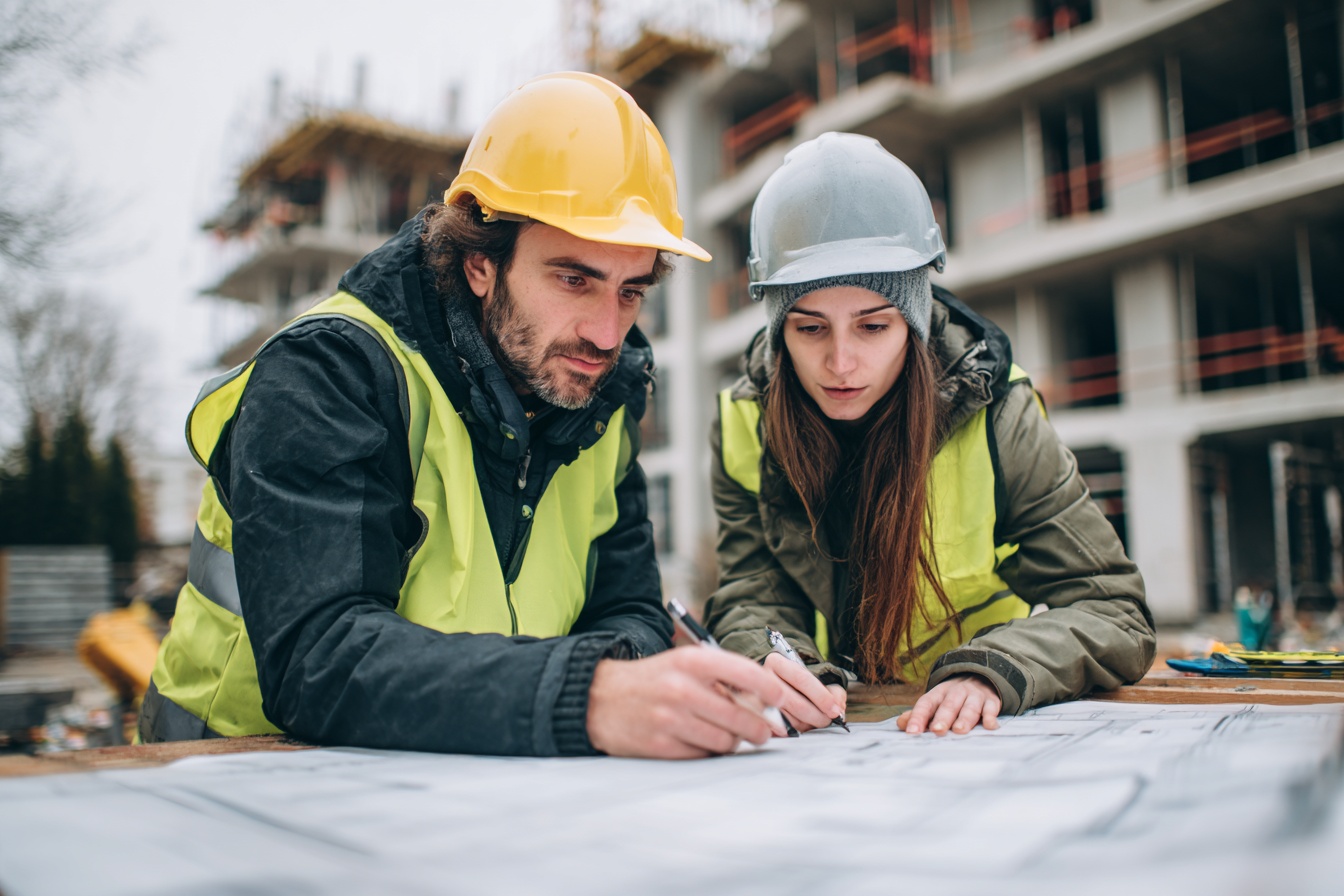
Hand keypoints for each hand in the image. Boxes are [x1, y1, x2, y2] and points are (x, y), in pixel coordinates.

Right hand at [586, 647, 788, 758]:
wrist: (599, 698)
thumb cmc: (652, 680)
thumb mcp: (683, 663)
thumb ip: (720, 676)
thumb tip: (764, 699)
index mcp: (691, 662)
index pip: (745, 673)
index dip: (770, 689)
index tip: (779, 698)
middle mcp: (682, 689)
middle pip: (742, 718)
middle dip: (758, 728)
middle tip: (762, 730)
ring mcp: (671, 720)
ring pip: (726, 741)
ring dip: (733, 741)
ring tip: (726, 734)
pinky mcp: (661, 746)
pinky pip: (704, 755)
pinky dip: (709, 751)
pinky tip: (700, 741)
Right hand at [762, 652, 847, 732]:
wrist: (777, 686)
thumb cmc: (799, 683)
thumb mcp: (818, 679)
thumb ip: (833, 690)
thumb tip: (838, 707)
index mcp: (777, 662)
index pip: (801, 678)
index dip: (821, 696)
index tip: (834, 709)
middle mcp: (763, 679)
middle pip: (795, 702)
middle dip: (817, 715)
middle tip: (828, 720)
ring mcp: (757, 700)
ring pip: (788, 719)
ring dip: (808, 724)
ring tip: (815, 720)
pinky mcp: (758, 719)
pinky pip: (781, 730)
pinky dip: (796, 731)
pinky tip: (802, 725)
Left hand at [896, 674, 1000, 735]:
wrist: (978, 678)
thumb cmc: (951, 699)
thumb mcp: (935, 703)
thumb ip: (918, 714)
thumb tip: (900, 723)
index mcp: (938, 694)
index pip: (926, 704)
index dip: (918, 717)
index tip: (911, 732)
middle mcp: (956, 693)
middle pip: (948, 705)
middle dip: (942, 718)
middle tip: (936, 730)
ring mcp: (974, 696)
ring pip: (969, 706)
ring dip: (964, 718)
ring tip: (959, 730)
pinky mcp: (991, 701)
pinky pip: (991, 708)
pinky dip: (991, 717)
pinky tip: (990, 726)